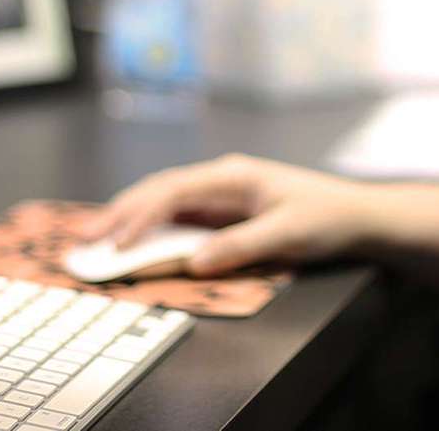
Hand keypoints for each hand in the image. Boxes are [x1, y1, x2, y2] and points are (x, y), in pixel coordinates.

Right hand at [81, 154, 380, 276]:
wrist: (357, 215)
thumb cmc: (328, 217)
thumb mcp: (289, 234)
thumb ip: (241, 246)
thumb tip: (196, 262)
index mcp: (233, 176)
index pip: (174, 192)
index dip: (142, 217)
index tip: (119, 243)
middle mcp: (221, 180)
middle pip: (158, 192)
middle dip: (118, 213)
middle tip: (82, 238)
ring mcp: (220, 195)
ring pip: (163, 202)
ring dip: (128, 219)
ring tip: (94, 239)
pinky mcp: (224, 212)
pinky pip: (178, 217)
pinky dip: (151, 228)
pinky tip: (130, 240)